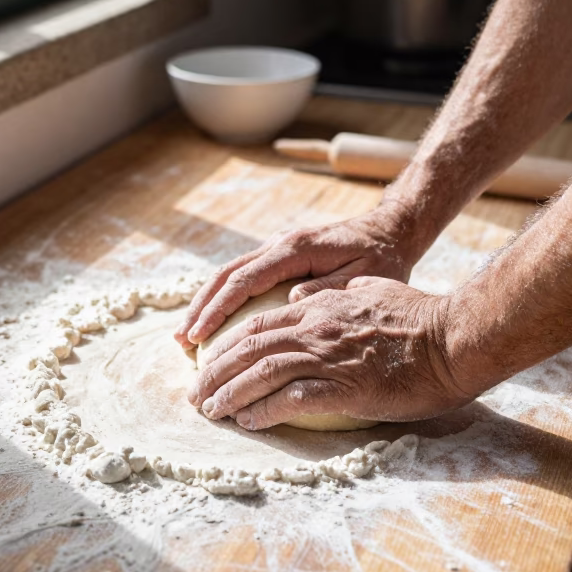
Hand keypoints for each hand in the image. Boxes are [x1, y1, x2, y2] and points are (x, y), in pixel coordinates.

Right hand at [176, 202, 426, 349]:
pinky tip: (213, 324)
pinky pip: (243, 278)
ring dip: (206, 303)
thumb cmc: (383, 258)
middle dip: (201, 308)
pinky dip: (223, 299)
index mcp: (296, 249)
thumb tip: (292, 303)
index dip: (219, 308)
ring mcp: (277, 249)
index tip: (199, 335)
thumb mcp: (366, 276)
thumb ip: (330, 289)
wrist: (390, 230)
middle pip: (227, 275)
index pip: (246, 280)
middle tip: (180, 341)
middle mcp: (280, 245)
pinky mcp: (280, 257)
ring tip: (185, 336)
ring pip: (229, 275)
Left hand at [187, 276, 471, 430]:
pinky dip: (264, 410)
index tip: (208, 364)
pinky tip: (248, 421)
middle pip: (249, 349)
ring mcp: (329, 357)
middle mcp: (316, 330)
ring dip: (229, 394)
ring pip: (261, 373)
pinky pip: (292, 399)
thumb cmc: (420, 317)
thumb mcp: (372, 289)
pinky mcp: (345, 387)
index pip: (258, 325)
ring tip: (210, 411)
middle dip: (215, 372)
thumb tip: (308, 296)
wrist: (453, 339)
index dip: (227, 345)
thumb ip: (337, 294)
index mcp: (320, 309)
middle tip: (195, 395)